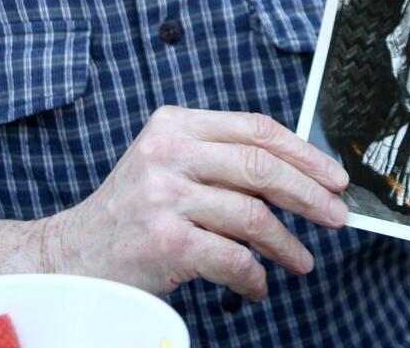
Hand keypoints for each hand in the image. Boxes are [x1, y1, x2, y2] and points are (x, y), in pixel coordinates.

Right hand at [37, 106, 348, 300]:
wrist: (72, 257)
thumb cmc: (133, 213)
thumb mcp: (169, 165)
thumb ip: (220, 159)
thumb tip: (298, 175)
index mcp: (175, 124)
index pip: (255, 128)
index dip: (303, 152)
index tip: (334, 176)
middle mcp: (167, 152)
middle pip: (260, 166)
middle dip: (309, 194)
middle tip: (337, 215)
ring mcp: (164, 196)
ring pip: (252, 215)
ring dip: (287, 244)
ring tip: (302, 261)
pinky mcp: (164, 241)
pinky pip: (232, 259)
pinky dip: (254, 277)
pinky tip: (258, 286)